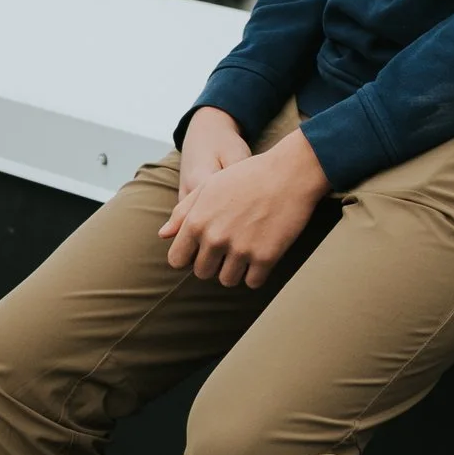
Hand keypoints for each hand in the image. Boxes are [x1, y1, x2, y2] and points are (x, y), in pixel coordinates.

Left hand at [160, 123, 329, 287]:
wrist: (290, 173)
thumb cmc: (248, 176)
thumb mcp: (209, 186)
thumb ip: (183, 212)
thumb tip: (163, 235)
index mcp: (197, 222)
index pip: (177, 260)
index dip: (189, 256)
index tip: (202, 250)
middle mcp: (215, 239)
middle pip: (203, 273)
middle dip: (214, 263)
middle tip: (230, 246)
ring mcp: (240, 250)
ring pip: (228, 280)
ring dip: (236, 270)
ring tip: (246, 250)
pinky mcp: (265, 257)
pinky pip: (253, 282)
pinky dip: (257, 273)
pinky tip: (262, 255)